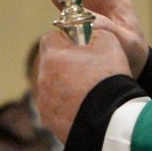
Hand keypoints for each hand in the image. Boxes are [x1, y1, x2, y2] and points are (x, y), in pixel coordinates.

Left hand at [34, 28, 131, 144]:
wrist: (109, 117)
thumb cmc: (109, 75)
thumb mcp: (108, 40)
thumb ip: (89, 30)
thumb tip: (81, 30)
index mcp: (52, 52)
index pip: (53, 38)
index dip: (68, 41)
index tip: (84, 48)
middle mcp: (42, 75)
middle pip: (51, 64)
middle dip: (65, 65)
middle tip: (89, 72)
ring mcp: (43, 99)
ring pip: (53, 87)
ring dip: (66, 87)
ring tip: (90, 93)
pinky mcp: (48, 120)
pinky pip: (56, 108)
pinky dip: (67, 107)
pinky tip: (86, 109)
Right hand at [78, 0, 149, 76]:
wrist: (135, 69)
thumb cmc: (134, 54)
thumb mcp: (126, 42)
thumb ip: (107, 28)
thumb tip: (83, 17)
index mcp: (118, 3)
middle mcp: (105, 3)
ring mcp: (95, 11)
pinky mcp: (86, 21)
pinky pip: (71, 7)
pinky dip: (60, 0)